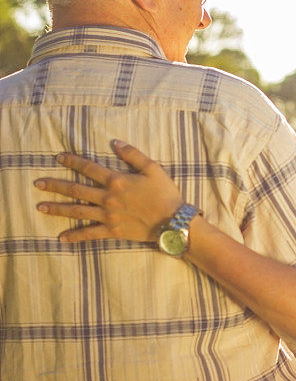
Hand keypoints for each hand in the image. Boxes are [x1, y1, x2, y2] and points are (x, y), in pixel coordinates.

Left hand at [34, 140, 183, 241]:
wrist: (173, 222)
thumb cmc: (165, 194)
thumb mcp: (153, 168)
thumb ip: (133, 154)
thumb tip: (115, 142)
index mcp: (117, 180)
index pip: (89, 168)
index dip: (73, 161)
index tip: (58, 157)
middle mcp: (107, 198)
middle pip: (76, 189)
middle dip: (55, 185)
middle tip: (38, 183)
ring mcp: (107, 216)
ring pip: (77, 211)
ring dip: (57, 208)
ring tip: (40, 207)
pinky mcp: (112, 231)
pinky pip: (89, 234)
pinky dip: (75, 236)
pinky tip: (61, 237)